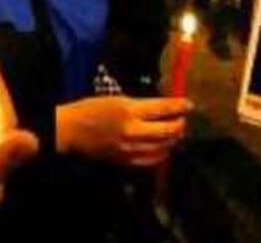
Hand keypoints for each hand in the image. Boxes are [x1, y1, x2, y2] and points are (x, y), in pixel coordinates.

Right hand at [55, 96, 192, 166]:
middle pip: (168, 130)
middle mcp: (133, 130)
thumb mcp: (119, 99)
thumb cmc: (93, 109)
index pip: (163, 108)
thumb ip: (143, 104)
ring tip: (176, 133)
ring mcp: (130, 148)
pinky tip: (164, 148)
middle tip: (183, 120)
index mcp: (130, 110)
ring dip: (173, 140)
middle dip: (180, 125)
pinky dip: (162, 154)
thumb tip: (165, 107)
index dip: (180, 106)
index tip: (189, 104)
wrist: (72, 131)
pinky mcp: (126, 161)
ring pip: (163, 147)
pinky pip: (151, 160)